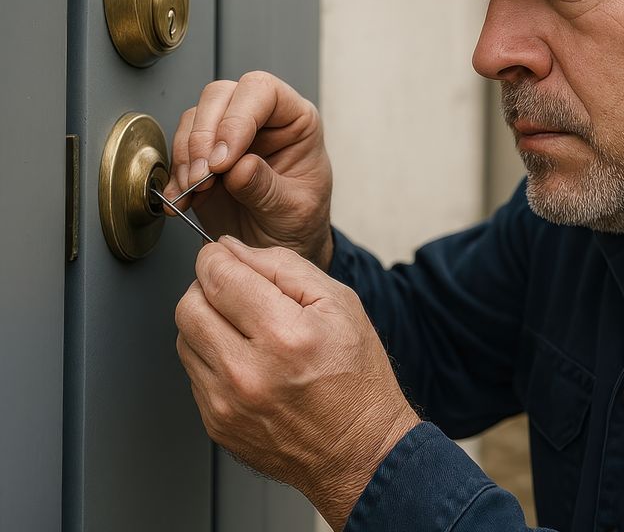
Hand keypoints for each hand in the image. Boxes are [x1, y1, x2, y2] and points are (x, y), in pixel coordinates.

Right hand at [164, 71, 333, 268]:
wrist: (279, 248)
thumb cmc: (299, 223)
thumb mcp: (294, 211)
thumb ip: (267, 188)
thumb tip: (239, 167)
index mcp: (296, 121)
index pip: (263, 91)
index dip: (238, 119)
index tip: (224, 160)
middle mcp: (262, 119)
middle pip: (220, 96)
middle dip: (204, 136)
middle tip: (204, 176)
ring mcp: (230, 134)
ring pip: (194, 119)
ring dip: (187, 155)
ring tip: (195, 189)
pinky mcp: (205, 156)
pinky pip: (179, 149)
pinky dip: (174, 175)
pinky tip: (181, 198)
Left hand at [175, 238, 419, 527]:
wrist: (361, 451)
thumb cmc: (357, 378)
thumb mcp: (340, 303)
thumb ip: (282, 266)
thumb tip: (232, 249)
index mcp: (284, 335)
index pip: (219, 276)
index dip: (217, 256)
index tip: (225, 255)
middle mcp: (248, 373)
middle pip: (188, 305)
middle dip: (207, 286)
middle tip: (235, 290)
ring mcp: (227, 404)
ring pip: (184, 338)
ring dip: (207, 322)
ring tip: (247, 329)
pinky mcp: (216, 425)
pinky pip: (193, 373)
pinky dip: (213, 357)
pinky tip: (247, 361)